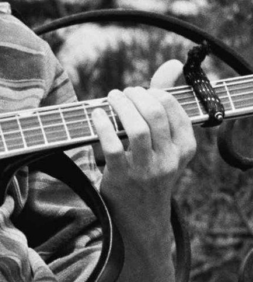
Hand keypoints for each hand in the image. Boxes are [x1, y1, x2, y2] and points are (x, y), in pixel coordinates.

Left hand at [91, 59, 196, 227]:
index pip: (174, 108)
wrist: (143, 217)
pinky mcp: (123, 177)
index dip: (154, 93)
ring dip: (120, 106)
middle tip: (123, 93)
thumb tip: (174, 63)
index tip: (141, 92)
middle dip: (135, 95)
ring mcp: (147, 170)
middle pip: (154, 114)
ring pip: (137, 128)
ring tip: (111, 98)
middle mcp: (170, 159)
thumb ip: (167, 103)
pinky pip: (113, 145)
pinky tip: (97, 114)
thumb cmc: (153, 169)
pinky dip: (103, 124)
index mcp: (185, 148)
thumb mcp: (167, 142)